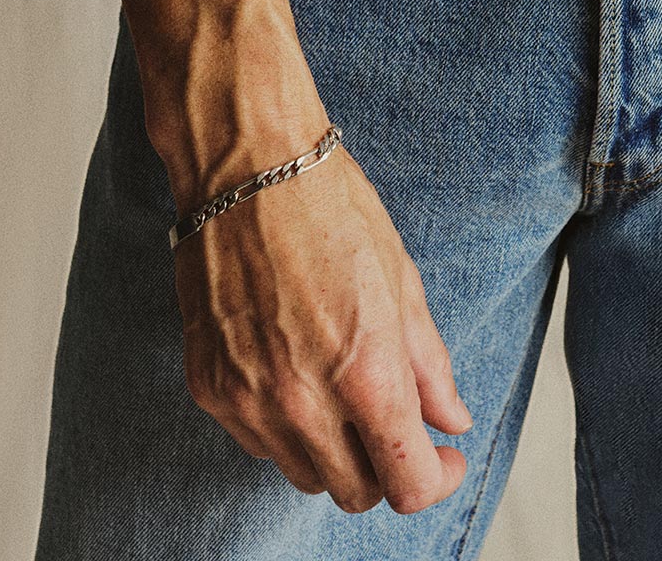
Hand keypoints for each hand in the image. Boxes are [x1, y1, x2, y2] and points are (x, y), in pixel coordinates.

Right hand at [173, 140, 472, 513]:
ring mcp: (249, 400)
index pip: (406, 484)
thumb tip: (452, 419)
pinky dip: (284, 426)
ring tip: (341, 386)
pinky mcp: (209, 389)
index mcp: (365, 373)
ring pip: (304, 474)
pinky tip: (295, 369)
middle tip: (396, 423)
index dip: (434, 479)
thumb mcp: (400, 279)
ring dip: (333, 451)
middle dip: (385, 468)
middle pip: (355, 493)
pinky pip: (258, 442)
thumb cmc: (331, 210)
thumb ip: (430, 364)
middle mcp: (303, 401)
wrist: (246, 167)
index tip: (441, 456)